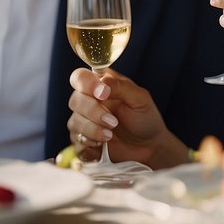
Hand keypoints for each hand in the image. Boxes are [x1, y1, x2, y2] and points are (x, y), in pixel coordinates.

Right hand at [67, 68, 188, 169]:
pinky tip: (103, 143)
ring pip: (74, 122)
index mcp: (100, 85)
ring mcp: (84, 121)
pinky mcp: (83, 140)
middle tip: (113, 121)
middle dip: (93, 111)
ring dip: (93, 129)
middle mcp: (88, 101)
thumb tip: (101, 83)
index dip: (86, 84)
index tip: (102, 94)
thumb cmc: (145, 118)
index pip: (80, 77)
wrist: (149, 147)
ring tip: (110, 135)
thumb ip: (120, 86)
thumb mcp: (140, 98)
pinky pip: (76, 141)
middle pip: (75, 100)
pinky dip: (89, 143)